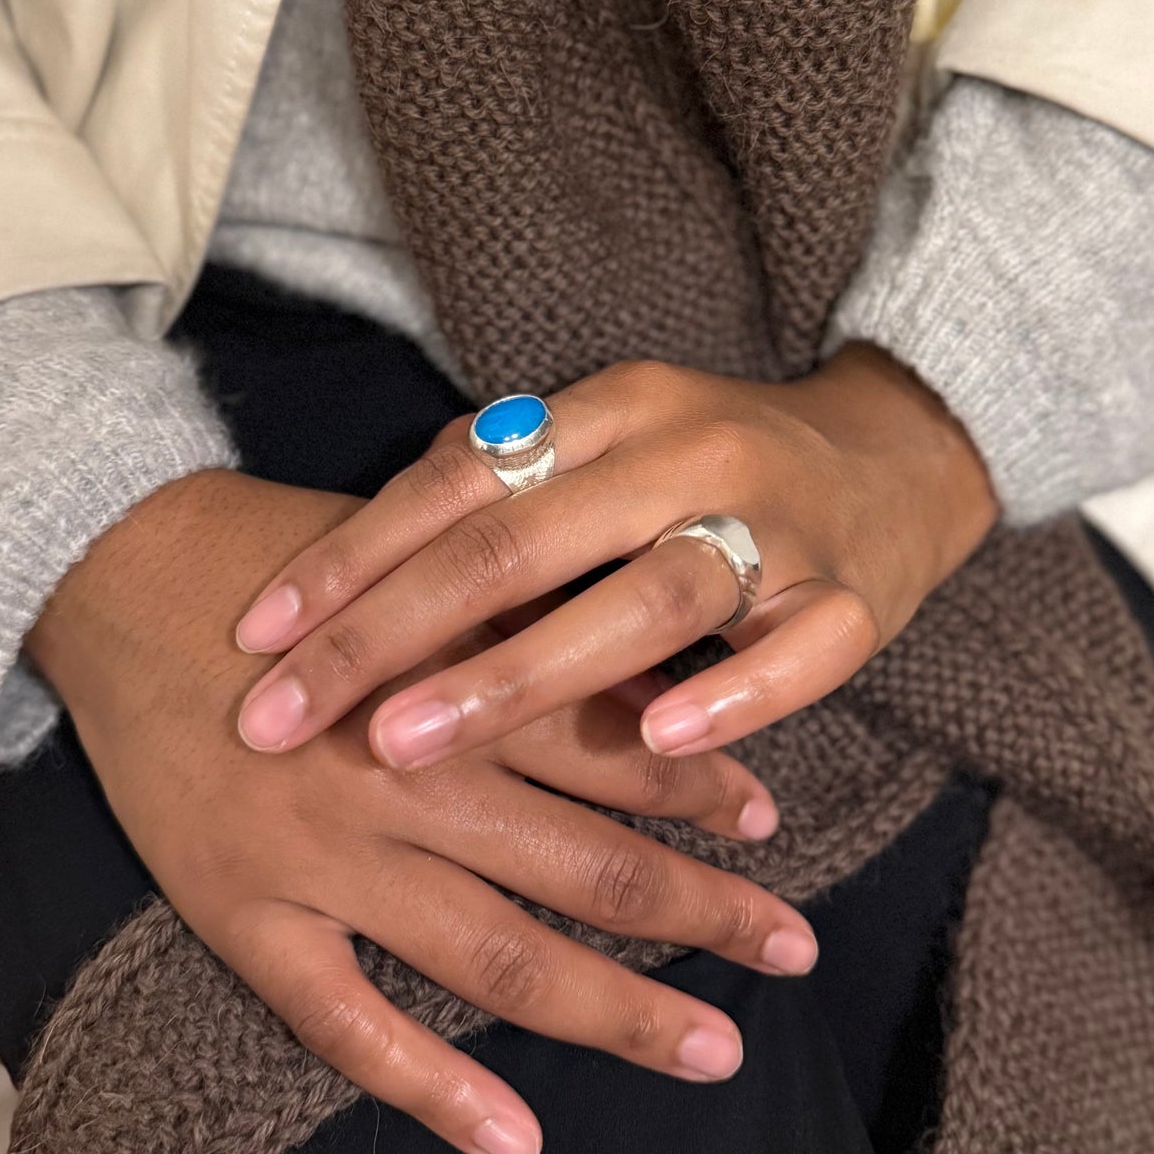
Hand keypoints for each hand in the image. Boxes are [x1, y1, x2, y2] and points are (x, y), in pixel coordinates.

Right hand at [26, 468, 816, 1153]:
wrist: (118, 570)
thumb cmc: (293, 561)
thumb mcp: (424, 558)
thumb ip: (530, 612)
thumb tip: (663, 671)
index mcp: (453, 678)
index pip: (611, 748)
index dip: (700, 789)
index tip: (772, 826)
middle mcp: (403, 776)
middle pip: (582, 864)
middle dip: (702, 912)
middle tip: (795, 950)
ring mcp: (323, 855)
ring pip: (494, 955)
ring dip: (615, 1007)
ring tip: (715, 1049)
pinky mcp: (244, 912)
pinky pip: (346, 1023)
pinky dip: (433, 1086)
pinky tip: (518, 1139)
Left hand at [230, 345, 995, 769]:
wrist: (900, 449)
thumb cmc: (715, 466)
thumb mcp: (609, 443)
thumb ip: (502, 483)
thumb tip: (356, 550)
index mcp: (615, 409)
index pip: (457, 482)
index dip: (349, 558)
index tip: (253, 634)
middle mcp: (689, 452)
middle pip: (521, 542)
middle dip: (390, 634)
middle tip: (287, 713)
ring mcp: (777, 528)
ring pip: (640, 599)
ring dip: (517, 676)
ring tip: (412, 744)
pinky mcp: (858, 601)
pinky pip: (794, 656)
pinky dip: (728, 697)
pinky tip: (655, 740)